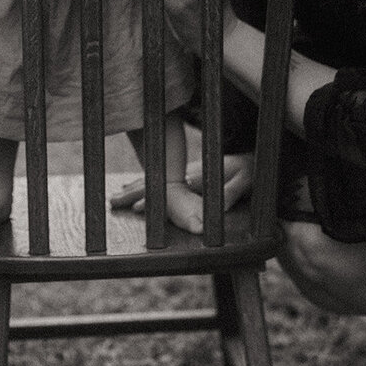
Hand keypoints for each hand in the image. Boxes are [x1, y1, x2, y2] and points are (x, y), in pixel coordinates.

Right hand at [110, 154, 253, 212]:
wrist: (253, 158)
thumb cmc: (250, 171)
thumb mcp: (245, 180)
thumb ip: (230, 191)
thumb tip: (218, 207)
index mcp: (197, 175)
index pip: (169, 189)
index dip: (151, 197)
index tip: (135, 206)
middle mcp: (187, 172)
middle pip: (155, 182)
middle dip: (134, 191)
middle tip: (113, 200)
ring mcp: (185, 172)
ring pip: (155, 179)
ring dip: (136, 186)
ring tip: (117, 193)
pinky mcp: (187, 174)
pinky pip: (161, 179)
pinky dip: (145, 182)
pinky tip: (135, 185)